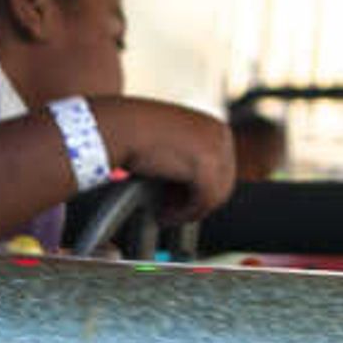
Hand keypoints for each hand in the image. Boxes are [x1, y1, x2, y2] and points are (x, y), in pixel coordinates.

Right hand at [97, 99, 237, 217]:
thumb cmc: (135, 133)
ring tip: (164, 215)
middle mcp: (221, 134)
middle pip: (222, 183)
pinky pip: (203, 201)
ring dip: (189, 211)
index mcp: (215, 127)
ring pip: (215, 195)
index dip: (200, 191)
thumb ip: (188, 158)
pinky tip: (162, 216)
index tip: (176, 201)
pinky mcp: (205, 165)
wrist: (120, 126)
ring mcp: (216, 148)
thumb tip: (194, 189)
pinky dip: (183, 214)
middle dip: (197, 202)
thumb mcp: (171, 141)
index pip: (222, 169)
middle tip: (170, 211)